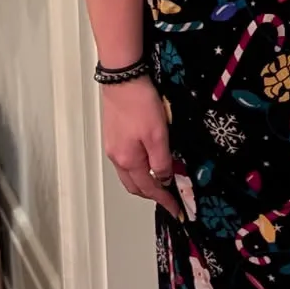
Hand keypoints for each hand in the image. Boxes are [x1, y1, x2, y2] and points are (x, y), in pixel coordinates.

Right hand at [100, 77, 183, 218]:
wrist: (123, 79)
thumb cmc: (140, 103)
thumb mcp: (158, 135)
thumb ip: (162, 161)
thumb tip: (164, 179)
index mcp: (129, 160)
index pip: (149, 188)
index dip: (164, 200)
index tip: (176, 210)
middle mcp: (117, 157)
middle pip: (135, 186)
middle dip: (152, 195)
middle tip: (169, 198)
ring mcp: (113, 147)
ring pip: (129, 175)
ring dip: (144, 183)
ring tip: (160, 182)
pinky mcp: (113, 136)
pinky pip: (126, 162)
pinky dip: (137, 169)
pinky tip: (146, 163)